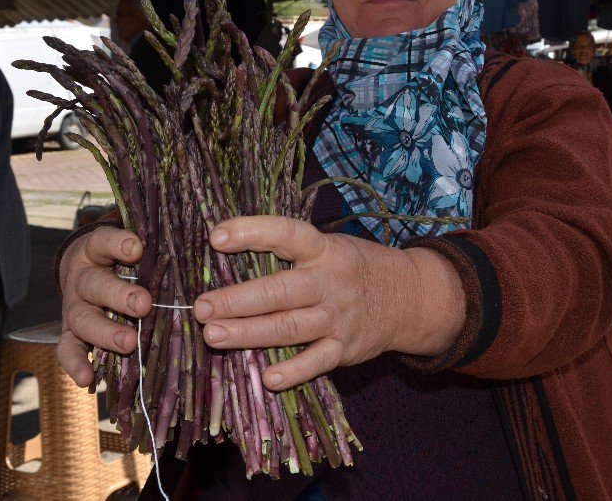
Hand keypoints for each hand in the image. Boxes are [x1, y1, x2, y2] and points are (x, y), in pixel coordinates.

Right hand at [57, 226, 152, 386]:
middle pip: (95, 285)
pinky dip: (75, 364)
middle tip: (144, 305)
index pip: (103, 242)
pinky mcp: (70, 333)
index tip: (138, 249)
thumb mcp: (129, 247)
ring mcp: (74, 307)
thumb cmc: (118, 259)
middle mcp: (82, 279)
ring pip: (84, 319)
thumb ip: (151, 248)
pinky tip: (87, 379)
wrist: (82, 270)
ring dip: (106, 332)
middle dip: (120, 296)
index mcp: (95, 251)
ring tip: (128, 342)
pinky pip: (68, 349)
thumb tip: (199, 242)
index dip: (117, 244)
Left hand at [194, 215, 465, 391]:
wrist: (411, 297)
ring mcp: (338, 317)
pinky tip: (267, 378)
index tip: (216, 237)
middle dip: (238, 300)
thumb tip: (227, 257)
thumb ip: (290, 253)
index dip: (252, 232)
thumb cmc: (354, 269)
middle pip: (280, 291)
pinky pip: (317, 362)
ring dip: (250, 333)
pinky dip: (293, 371)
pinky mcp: (345, 348)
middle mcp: (330, 281)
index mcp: (324, 249)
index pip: (286, 235)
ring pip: (289, 328)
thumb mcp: (330, 247)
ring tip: (213, 336)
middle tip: (200, 308)